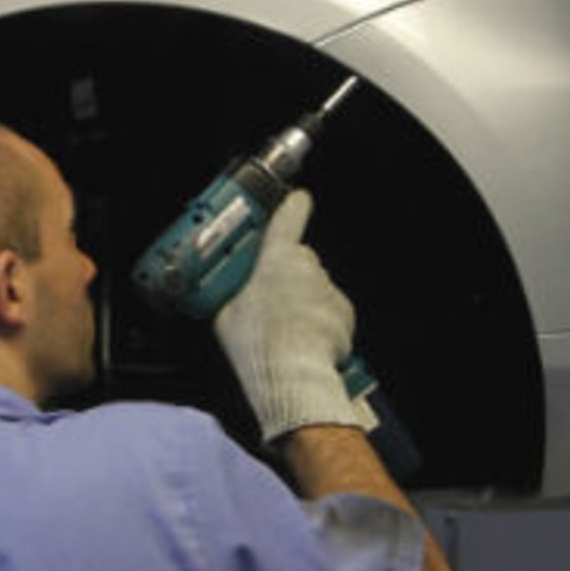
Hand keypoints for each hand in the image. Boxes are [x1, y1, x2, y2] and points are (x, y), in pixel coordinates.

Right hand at [213, 190, 376, 444]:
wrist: (293, 373)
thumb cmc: (258, 342)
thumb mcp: (226, 316)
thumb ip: (230, 297)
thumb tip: (224, 298)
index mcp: (276, 259)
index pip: (288, 219)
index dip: (293, 205)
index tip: (298, 197)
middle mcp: (307, 267)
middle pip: (298, 260)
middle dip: (285, 275)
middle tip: (267, 299)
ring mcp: (328, 289)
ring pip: (314, 287)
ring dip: (302, 300)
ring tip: (284, 329)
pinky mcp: (345, 312)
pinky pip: (330, 309)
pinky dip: (319, 320)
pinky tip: (303, 338)